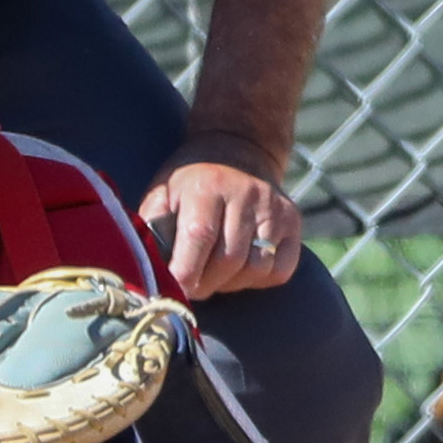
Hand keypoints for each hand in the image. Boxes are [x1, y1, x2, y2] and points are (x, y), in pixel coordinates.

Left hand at [140, 143, 302, 299]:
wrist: (237, 150)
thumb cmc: (190, 182)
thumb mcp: (163, 193)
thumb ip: (153, 229)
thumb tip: (150, 270)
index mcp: (207, 185)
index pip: (199, 236)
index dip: (185, 273)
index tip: (174, 292)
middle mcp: (246, 193)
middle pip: (229, 259)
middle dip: (206, 284)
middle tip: (192, 287)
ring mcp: (274, 207)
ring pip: (256, 268)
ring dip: (231, 284)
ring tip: (215, 275)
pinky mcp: (293, 221)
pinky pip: (280, 270)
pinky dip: (259, 279)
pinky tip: (242, 269)